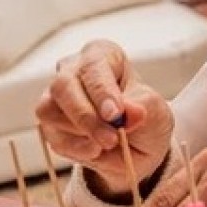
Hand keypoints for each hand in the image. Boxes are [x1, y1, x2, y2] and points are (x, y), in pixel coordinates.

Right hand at [36, 40, 173, 191]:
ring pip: (49, 111)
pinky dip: (76, 149)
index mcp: (101, 55)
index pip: (93, 66)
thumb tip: (129, 111)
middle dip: (87, 116)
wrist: (140, 147)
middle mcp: (73, 71)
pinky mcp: (50, 126)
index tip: (115, 114)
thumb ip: (143, 107)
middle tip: (111, 138)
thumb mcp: (156, 110)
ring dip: (81, 134)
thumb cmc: (146, 117)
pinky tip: (97, 151)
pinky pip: (54, 138)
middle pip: (63, 86)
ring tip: (109, 143)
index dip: (102, 91)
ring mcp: (56, 99)